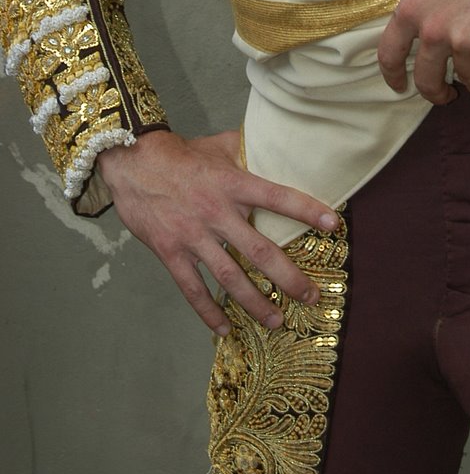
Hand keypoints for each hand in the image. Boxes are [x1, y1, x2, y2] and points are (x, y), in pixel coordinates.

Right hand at [97, 129, 338, 336]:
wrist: (133, 163)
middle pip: (259, 250)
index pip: (277, 196)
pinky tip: (224, 330)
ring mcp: (192, 236)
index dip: (306, 209)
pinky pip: (192, 289)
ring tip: (277, 321)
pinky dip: (207, 312)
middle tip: (312, 296)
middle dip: (288, 277)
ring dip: (255, 302)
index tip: (334, 224)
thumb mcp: (219, 146)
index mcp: (233, 184)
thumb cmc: (182, 154)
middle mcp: (216, 213)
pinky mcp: (170, 253)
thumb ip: (248, 150)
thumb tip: (278, 143)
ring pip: (230, 277)